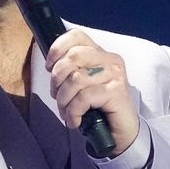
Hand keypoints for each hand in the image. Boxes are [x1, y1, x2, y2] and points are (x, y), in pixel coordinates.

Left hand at [46, 30, 139, 155]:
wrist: (120, 132)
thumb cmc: (97, 108)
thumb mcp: (81, 85)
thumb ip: (69, 71)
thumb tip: (50, 64)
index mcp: (99, 53)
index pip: (76, 35)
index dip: (57, 49)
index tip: (49, 68)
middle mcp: (110, 59)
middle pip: (72, 57)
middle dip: (57, 79)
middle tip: (58, 97)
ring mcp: (115, 75)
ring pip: (76, 79)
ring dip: (64, 101)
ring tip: (66, 112)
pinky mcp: (116, 92)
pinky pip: (84, 98)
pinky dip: (73, 112)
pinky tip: (75, 121)